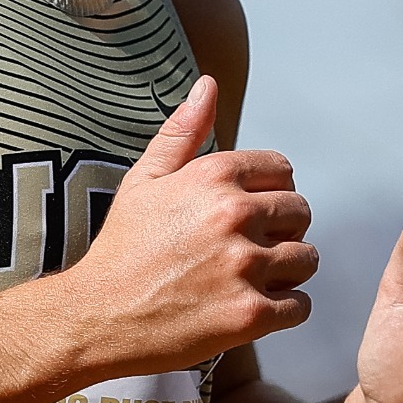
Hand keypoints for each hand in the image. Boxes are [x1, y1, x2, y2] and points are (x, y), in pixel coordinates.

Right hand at [64, 75, 317, 375]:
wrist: (96, 317)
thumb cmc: (121, 249)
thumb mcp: (144, 180)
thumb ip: (182, 132)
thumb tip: (208, 84)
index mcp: (213, 176)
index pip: (284, 171)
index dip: (271, 193)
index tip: (250, 214)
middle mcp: (235, 215)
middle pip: (301, 214)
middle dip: (282, 231)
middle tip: (248, 251)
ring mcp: (245, 266)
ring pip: (306, 259)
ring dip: (286, 272)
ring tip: (248, 280)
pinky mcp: (250, 314)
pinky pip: (300, 306)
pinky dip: (283, 311)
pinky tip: (251, 308)